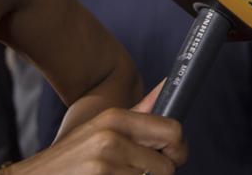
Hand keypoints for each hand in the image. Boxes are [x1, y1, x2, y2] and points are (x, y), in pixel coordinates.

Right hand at [2, 85, 184, 174]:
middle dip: (160, 174)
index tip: (172, 158)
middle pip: (167, 166)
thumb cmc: (73, 155)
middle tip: (142, 172)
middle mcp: (111, 139)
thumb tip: (167, 85)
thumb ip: (139, 112)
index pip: (173, 131)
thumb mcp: (103, 127)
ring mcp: (105, 165)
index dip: (178, 150)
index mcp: (116, 118)